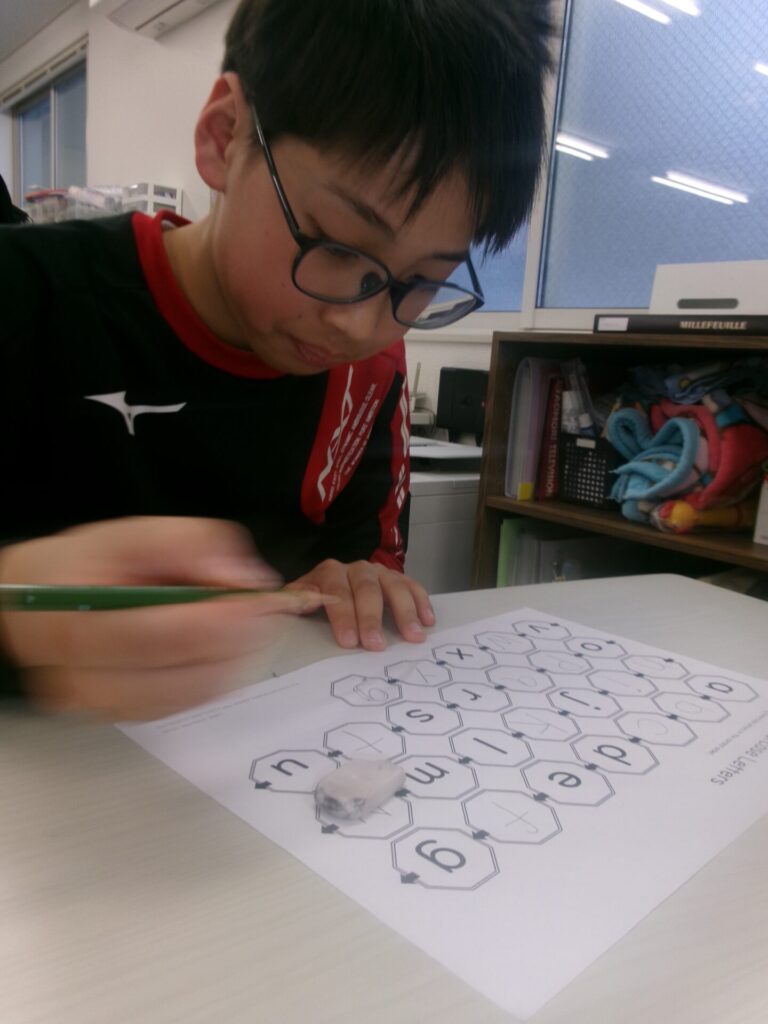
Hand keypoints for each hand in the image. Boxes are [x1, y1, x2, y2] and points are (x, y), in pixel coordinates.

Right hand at [0, 517, 322, 718]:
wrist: (42, 604)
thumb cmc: (83, 568)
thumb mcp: (131, 535)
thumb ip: (188, 545)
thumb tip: (242, 578)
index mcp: (75, 627)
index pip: (161, 637)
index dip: (222, 621)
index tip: (261, 600)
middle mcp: (82, 681)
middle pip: (183, 677)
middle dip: (238, 643)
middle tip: (266, 610)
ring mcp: (104, 707)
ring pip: (193, 696)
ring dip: (234, 661)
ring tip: (248, 622)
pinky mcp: (128, 717)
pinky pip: (188, 705)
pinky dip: (217, 675)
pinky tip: (224, 646)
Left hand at [289, 559, 434, 650]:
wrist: (330, 585)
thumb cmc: (315, 601)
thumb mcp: (297, 600)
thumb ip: (290, 602)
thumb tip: (284, 605)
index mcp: (328, 573)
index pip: (336, 592)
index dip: (343, 616)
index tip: (348, 641)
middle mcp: (355, 568)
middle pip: (366, 588)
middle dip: (372, 618)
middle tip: (377, 645)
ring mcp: (379, 572)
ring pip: (393, 585)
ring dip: (404, 611)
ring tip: (413, 636)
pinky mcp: (396, 578)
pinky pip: (412, 586)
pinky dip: (421, 601)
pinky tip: (428, 620)